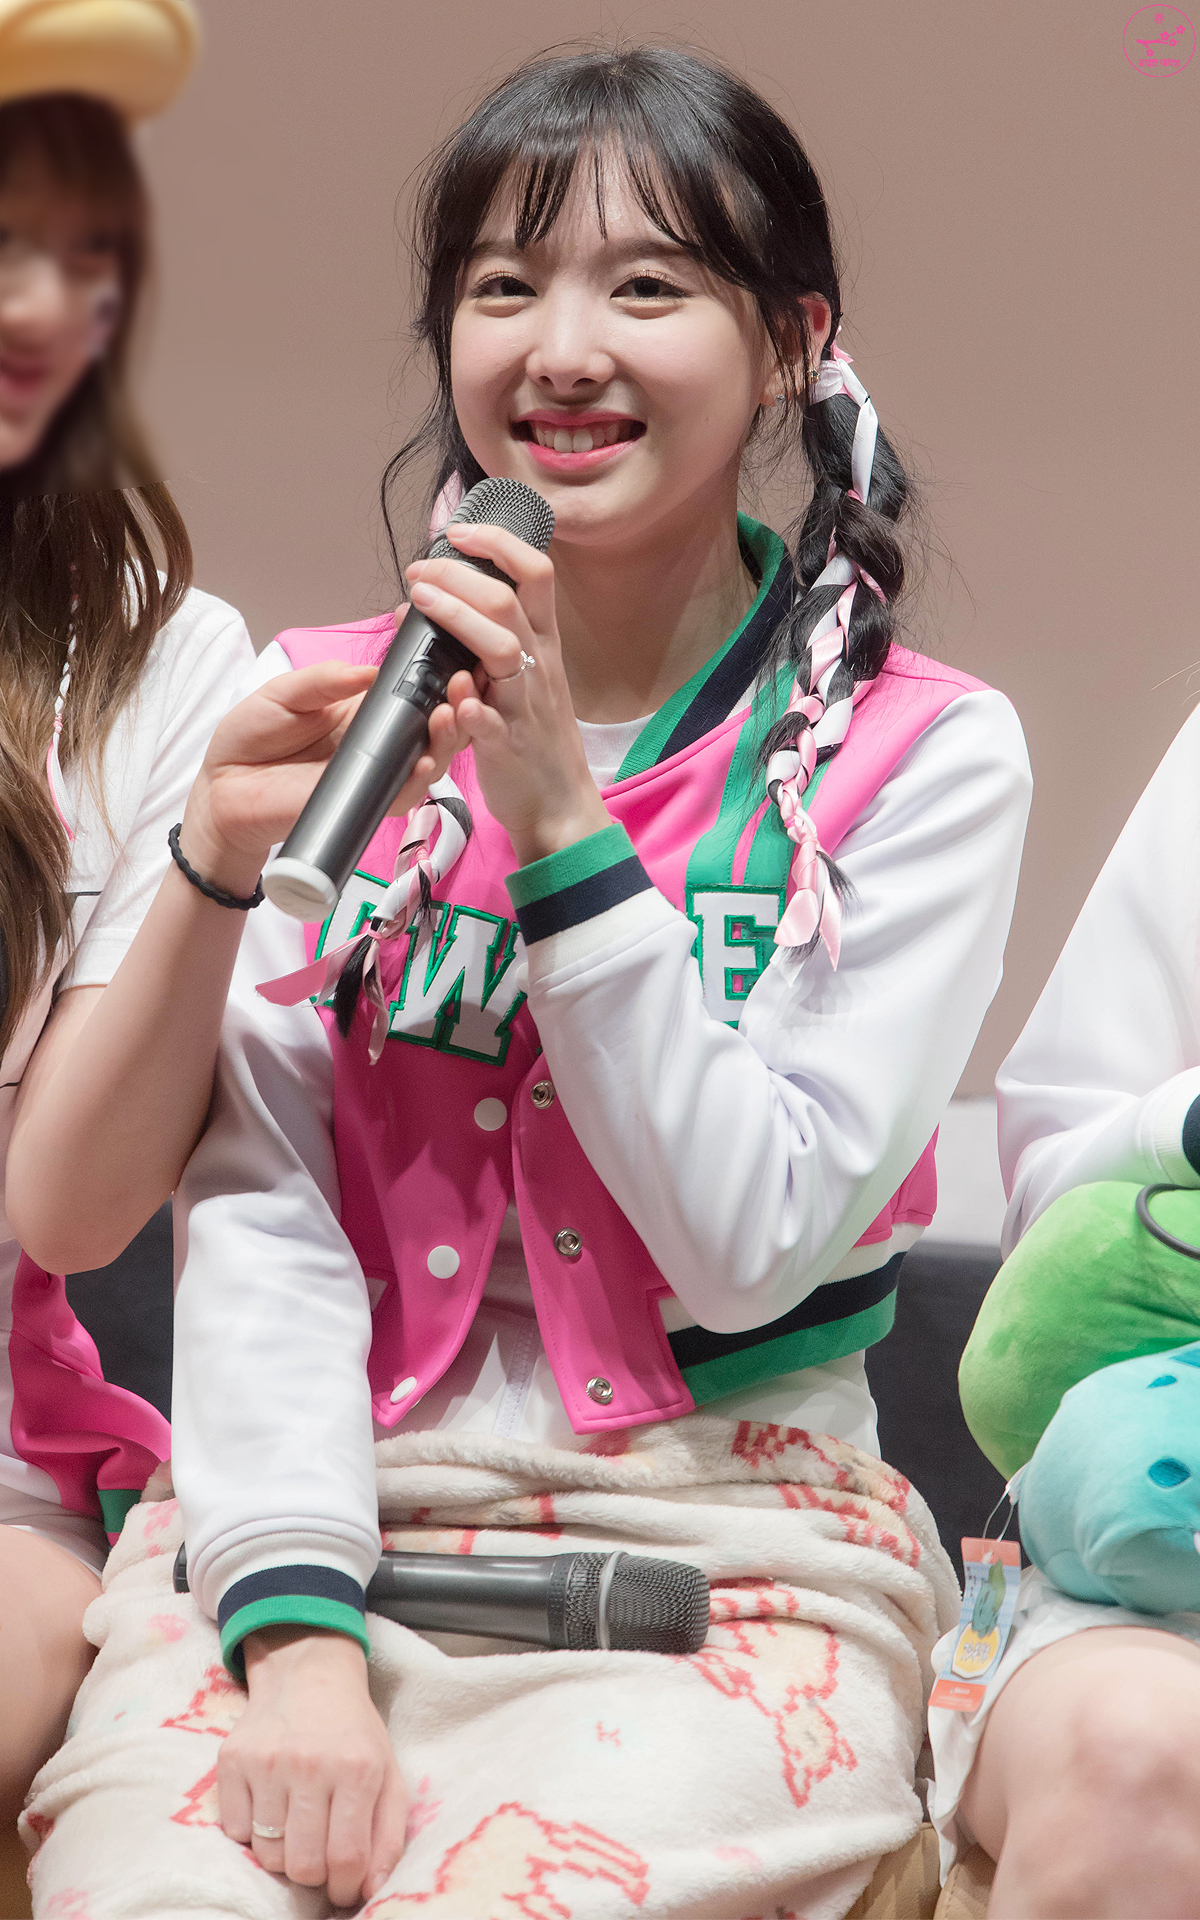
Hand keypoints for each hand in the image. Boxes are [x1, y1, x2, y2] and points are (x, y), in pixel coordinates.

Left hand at [179, 653, 461, 896]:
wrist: (224, 787)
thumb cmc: (251, 737)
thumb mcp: (286, 692)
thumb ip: (325, 680)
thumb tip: (370, 671)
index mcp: (363, 708)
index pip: (412, 692)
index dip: (437, 676)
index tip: (453, 655)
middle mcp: (378, 741)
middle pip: (432, 727)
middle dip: (456, 707)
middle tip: (463, 686)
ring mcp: (374, 773)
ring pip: (428, 761)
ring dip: (447, 740)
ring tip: (449, 716)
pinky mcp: (363, 803)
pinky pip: (400, 795)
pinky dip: (418, 779)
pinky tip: (425, 760)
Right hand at [218, 1627, 406, 1905]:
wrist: (308, 1674)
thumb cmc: (352, 1732)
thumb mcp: (387, 1773)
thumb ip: (389, 1835)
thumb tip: (371, 1891)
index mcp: (357, 1768)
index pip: (346, 1859)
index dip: (344, 1888)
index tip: (342, 1888)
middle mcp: (310, 1763)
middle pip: (302, 1865)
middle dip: (313, 1874)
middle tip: (318, 1854)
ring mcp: (267, 1761)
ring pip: (267, 1854)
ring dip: (283, 1853)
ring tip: (295, 1825)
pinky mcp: (232, 1760)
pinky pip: (235, 1831)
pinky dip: (251, 1832)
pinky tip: (269, 1805)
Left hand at [406, 523, 611, 864]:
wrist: (560, 805)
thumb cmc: (532, 737)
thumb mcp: (514, 679)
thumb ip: (476, 641)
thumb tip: (420, 603)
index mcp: (541, 644)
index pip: (535, 573)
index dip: (498, 543)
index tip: (457, 532)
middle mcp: (538, 667)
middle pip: (508, 601)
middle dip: (459, 575)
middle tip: (417, 571)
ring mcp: (525, 706)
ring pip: (502, 649)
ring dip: (458, 618)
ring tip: (417, 603)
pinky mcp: (510, 747)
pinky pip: (492, 723)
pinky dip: (470, 708)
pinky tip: (450, 698)